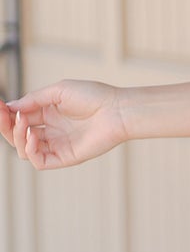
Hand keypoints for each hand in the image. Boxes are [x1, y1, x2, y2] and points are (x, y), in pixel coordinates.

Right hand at [1, 81, 126, 168]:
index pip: (19, 118)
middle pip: (18, 135)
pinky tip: (33, 136)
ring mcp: (57, 144)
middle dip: (7, 126)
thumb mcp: (57, 91)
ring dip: (17, 136)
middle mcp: (51, 130)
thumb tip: (10, 108)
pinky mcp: (66, 157)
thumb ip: (33, 99)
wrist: (117, 110)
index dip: (6, 114)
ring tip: (24, 123)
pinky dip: (30, 150)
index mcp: (48, 113)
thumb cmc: (93, 96)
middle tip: (3, 116)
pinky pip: (39, 161)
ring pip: (25, 149)